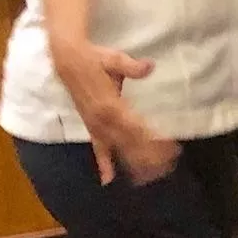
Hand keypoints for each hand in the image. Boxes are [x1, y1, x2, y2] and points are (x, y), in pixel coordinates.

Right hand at [50, 38, 176, 184]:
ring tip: (149, 177)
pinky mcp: (91, 127)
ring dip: (132, 162)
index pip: (134, 126)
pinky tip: (108, 179)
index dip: (151, 139)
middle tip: (168, 165)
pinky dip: (103, 164)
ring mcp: (95, 125)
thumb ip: (132, 67)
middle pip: (128, 142)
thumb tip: (149, 67)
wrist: (68, 60)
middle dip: (148, 155)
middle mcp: (102, 119)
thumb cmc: (96, 59)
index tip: (169, 147)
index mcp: (110, 104)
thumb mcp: (114, 58)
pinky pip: (97, 148)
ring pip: (116, 149)